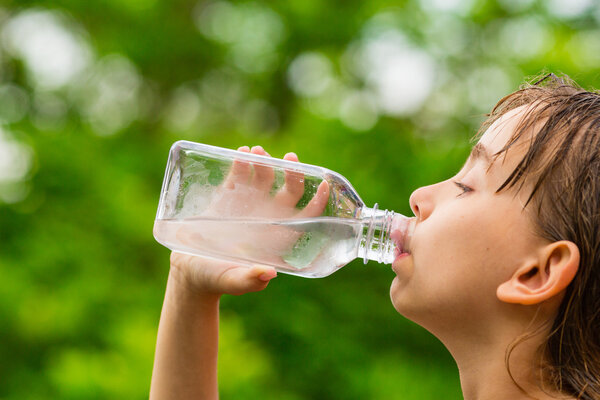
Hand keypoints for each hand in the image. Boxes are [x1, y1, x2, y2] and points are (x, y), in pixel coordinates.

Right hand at [170, 145, 328, 295]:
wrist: (189, 270)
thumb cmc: (216, 279)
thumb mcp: (233, 281)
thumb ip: (250, 280)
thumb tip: (269, 274)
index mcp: (277, 237)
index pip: (306, 217)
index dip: (318, 201)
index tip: (325, 184)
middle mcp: (268, 218)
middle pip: (290, 191)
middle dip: (293, 173)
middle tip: (289, 158)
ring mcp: (249, 204)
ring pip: (265, 177)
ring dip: (265, 161)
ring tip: (256, 151)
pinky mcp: (228, 196)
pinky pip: (239, 174)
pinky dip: (241, 162)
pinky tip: (242, 153)